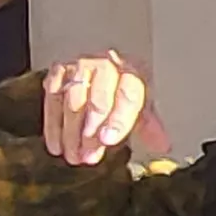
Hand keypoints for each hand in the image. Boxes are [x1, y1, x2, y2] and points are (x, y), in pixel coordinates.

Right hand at [38, 52, 157, 164]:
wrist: (100, 59)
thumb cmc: (122, 86)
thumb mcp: (140, 101)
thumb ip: (149, 124)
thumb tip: (163, 145)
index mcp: (132, 71)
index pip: (128, 94)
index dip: (118, 119)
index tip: (108, 140)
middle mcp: (105, 65)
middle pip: (98, 100)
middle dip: (92, 131)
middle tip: (88, 155)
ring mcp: (79, 68)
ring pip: (73, 102)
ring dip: (72, 133)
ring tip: (74, 156)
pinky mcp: (57, 74)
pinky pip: (52, 102)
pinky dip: (53, 127)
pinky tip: (57, 146)